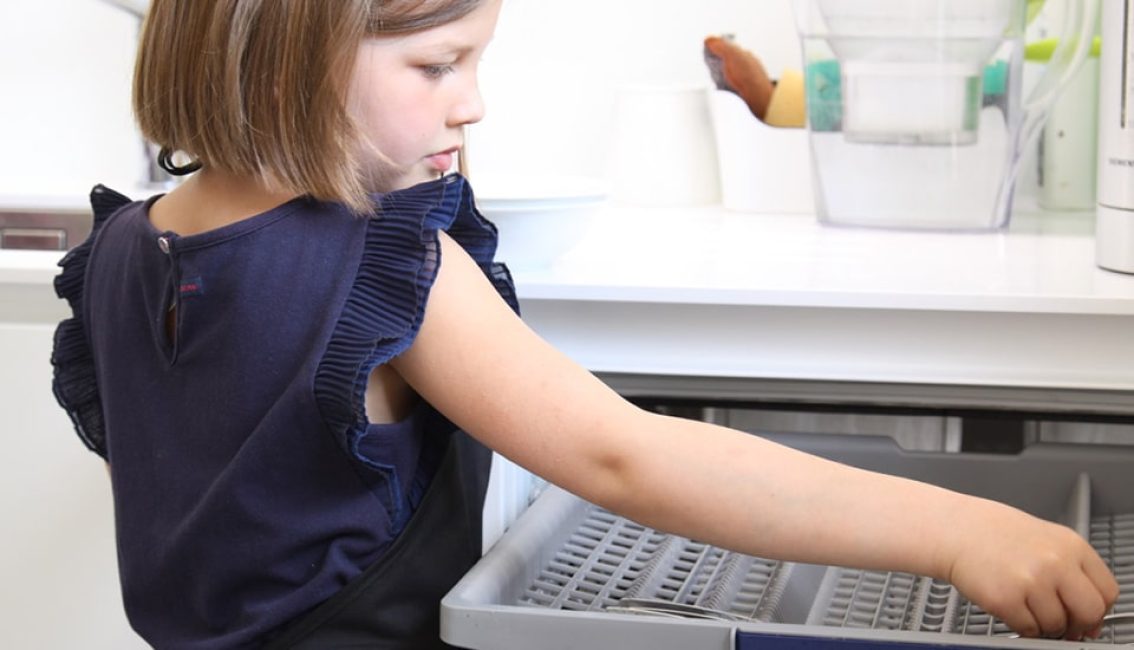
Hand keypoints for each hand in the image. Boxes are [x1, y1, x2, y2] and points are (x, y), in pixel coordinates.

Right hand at [944, 499, 1117, 639]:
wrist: (954, 529)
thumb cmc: (995, 534)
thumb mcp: (1045, 541)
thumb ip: (1072, 572)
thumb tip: (1090, 617)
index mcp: (1070, 546)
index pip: (1107, 591)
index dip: (1098, 610)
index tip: (1087, 616)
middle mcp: (1054, 562)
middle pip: (1090, 612)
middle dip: (1077, 623)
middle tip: (1062, 623)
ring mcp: (1030, 581)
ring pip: (1056, 625)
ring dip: (1043, 624)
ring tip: (1025, 605)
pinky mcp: (1005, 599)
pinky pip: (1028, 629)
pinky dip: (1020, 625)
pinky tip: (1010, 605)